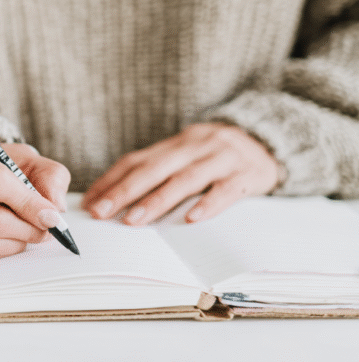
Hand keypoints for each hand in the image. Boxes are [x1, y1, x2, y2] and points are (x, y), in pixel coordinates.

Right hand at [0, 136, 70, 256]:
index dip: (28, 203)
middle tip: (46, 230)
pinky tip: (8, 236)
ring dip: (17, 242)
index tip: (51, 217)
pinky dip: (1, 248)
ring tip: (29, 233)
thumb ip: (50, 176)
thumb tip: (55, 207)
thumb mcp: (25, 158)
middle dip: (27, 229)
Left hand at [82, 123, 279, 225]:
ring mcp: (221, 158)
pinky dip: (208, 204)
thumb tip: (113, 200)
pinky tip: (190, 219)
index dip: (111, 181)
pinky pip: (225, 190)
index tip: (89, 203)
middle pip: (154, 168)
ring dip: (157, 200)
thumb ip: (158, 173)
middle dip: (124, 191)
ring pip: (185, 179)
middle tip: (102, 212)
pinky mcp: (247, 174)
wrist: (272, 141)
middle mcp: (194, 146)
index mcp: (175, 143)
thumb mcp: (187, 156)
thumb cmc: (217, 157)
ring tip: (134, 220)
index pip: (136, 160)